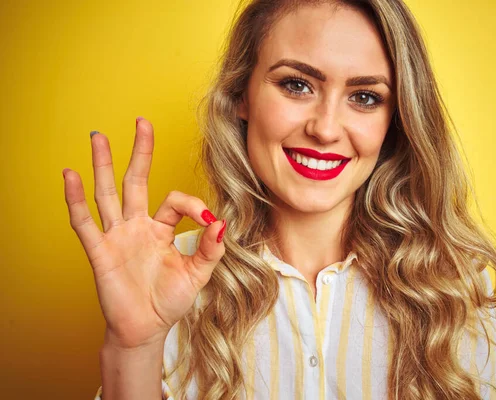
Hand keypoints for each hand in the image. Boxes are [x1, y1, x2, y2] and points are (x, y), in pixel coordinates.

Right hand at [62, 117, 225, 348]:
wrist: (145, 329)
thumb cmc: (169, 301)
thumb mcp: (198, 275)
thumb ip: (211, 249)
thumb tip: (222, 222)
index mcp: (161, 229)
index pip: (175, 201)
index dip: (193, 204)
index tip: (208, 219)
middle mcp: (137, 226)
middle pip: (135, 180)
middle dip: (139, 152)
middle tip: (141, 121)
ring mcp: (117, 236)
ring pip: (108, 193)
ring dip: (102, 164)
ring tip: (98, 136)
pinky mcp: (100, 251)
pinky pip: (85, 221)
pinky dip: (76, 199)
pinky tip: (71, 175)